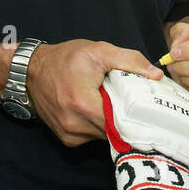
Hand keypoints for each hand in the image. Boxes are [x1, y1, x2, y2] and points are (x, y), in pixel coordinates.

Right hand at [25, 40, 161, 146]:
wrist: (32, 70)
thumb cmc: (65, 59)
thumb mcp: (98, 51)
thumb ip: (129, 61)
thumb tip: (156, 74)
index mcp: (83, 103)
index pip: (121, 120)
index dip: (137, 114)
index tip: (148, 109)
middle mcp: (74, 124)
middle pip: (115, 130)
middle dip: (125, 117)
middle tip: (133, 103)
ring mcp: (69, 134)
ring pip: (105, 135)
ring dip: (111, 122)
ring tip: (111, 103)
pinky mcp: (67, 139)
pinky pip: (92, 137)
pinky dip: (99, 126)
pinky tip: (97, 110)